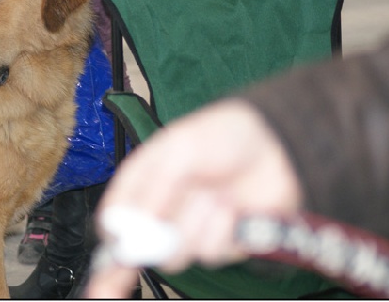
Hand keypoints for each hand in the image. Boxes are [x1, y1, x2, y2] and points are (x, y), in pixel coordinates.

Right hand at [86, 98, 301, 298]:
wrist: (276, 145)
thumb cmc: (223, 135)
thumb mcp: (179, 148)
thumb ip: (154, 184)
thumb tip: (136, 220)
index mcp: (143, 183)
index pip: (113, 218)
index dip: (112, 236)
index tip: (118, 245)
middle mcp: (164, 209)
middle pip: (142, 246)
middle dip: (158, 238)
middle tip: (172, 218)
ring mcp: (191, 227)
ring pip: (178, 252)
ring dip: (197, 224)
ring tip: (214, 196)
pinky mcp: (220, 243)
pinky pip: (211, 252)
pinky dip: (222, 230)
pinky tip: (231, 207)